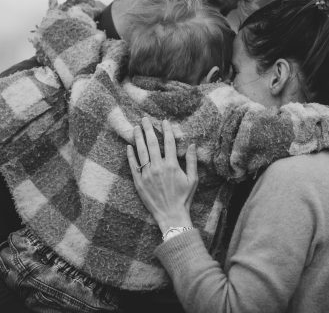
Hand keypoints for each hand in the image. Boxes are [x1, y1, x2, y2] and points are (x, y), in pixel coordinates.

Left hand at [127, 117, 197, 232]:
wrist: (171, 215)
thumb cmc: (184, 197)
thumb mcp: (193, 179)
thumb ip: (192, 161)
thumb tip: (193, 144)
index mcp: (172, 165)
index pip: (169, 142)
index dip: (167, 130)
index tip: (164, 121)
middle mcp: (158, 167)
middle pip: (152, 143)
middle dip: (149, 129)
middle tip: (145, 119)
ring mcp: (147, 175)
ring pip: (141, 152)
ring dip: (138, 138)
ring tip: (136, 128)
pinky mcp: (139, 182)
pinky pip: (133, 166)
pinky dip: (130, 155)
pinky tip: (129, 146)